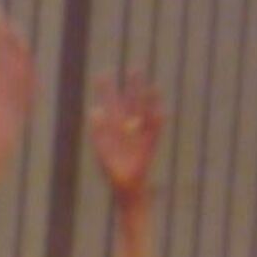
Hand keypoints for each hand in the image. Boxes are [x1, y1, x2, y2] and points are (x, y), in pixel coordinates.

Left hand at [90, 72, 164, 200]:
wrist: (126, 188)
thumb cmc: (112, 171)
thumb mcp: (102, 151)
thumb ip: (98, 132)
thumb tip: (94, 110)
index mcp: (113, 127)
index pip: (111, 103)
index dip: (107, 89)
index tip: (104, 72)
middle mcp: (128, 127)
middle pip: (132, 102)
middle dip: (133, 87)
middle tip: (136, 68)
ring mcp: (141, 134)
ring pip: (145, 112)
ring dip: (149, 100)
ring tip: (153, 85)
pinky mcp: (151, 144)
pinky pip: (155, 131)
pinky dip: (158, 121)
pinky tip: (162, 110)